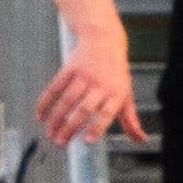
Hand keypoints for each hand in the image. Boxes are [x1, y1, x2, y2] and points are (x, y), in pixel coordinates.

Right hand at [37, 25, 146, 150]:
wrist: (105, 40)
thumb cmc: (116, 73)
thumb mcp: (126, 94)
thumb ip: (131, 119)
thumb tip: (141, 140)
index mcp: (117, 93)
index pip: (108, 112)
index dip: (98, 127)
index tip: (87, 141)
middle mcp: (101, 84)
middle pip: (84, 109)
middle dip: (71, 127)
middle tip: (61, 142)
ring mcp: (85, 75)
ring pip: (67, 101)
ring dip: (56, 119)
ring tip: (51, 133)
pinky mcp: (70, 69)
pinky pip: (55, 88)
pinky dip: (45, 103)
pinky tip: (41, 116)